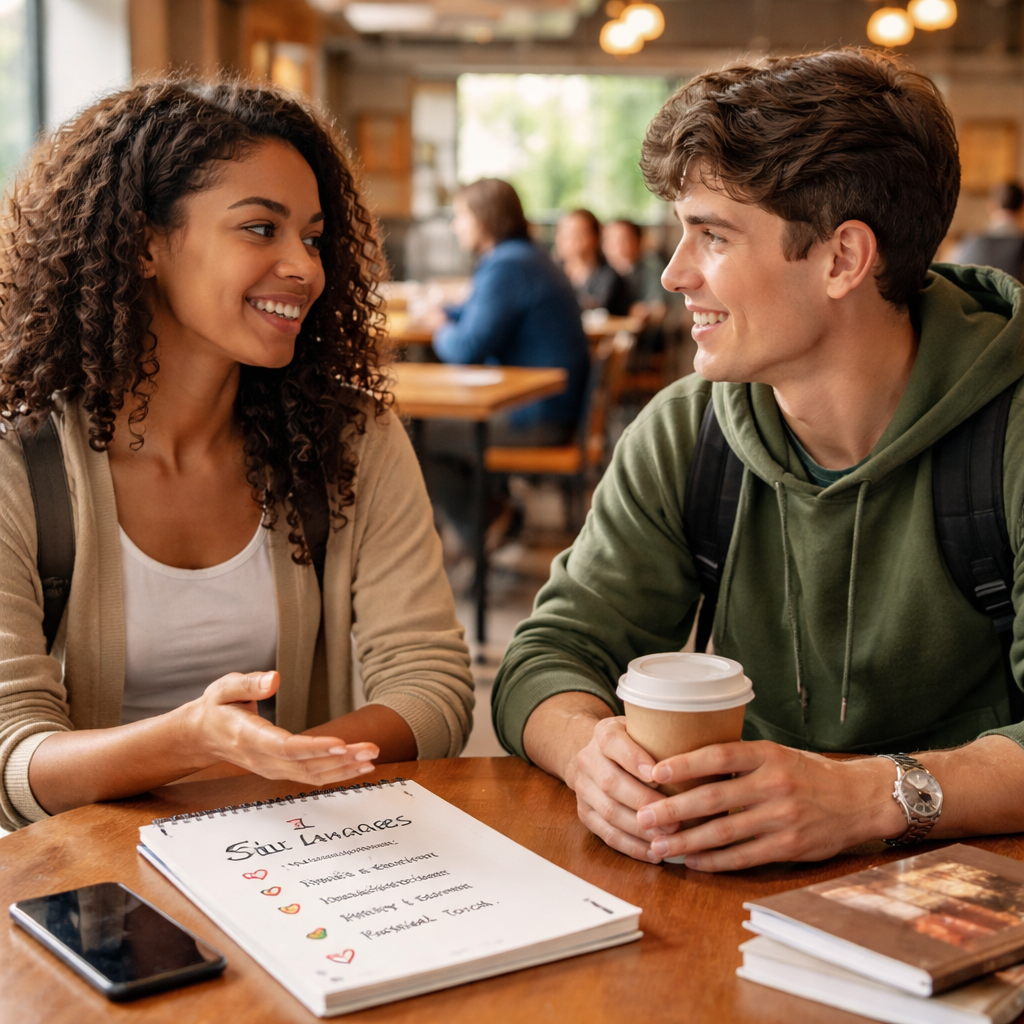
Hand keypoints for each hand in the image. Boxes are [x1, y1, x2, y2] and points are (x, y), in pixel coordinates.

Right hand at [183, 671, 379, 786]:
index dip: (313, 748)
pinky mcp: (280, 770)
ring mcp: (271, 769)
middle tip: (370, 750)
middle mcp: (262, 759)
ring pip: (310, 774)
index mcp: (248, 737)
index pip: (284, 747)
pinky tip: (359, 767)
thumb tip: (275, 678)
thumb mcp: (224, 688)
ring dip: (344, 769)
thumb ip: (248, 684)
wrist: (201, 736)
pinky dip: (336, 774)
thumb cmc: (216, 708)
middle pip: (304, 764)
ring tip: (371, 758)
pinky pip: (310, 776)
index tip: (340, 744)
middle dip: (340, 760)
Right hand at [569, 715, 680, 862]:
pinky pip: (606, 834)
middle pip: (611, 783)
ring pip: (609, 812)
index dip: (634, 759)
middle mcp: (588, 759)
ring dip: (640, 830)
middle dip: (644, 803)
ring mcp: (583, 788)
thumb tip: (714, 755)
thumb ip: (666, 737)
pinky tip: (654, 853)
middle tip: (675, 819)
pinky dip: (631, 846)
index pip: (613, 743)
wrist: (596, 755)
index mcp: (604, 733)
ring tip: (668, 840)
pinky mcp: (584, 813)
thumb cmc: (634, 743)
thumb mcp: (644, 729)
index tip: (657, 774)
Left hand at [634, 741, 903, 870]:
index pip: (717, 756)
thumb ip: (740, 761)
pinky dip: (714, 861)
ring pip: (723, 832)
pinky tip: (691, 860)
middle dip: (672, 810)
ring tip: (658, 845)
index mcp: (766, 755)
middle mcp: (773, 784)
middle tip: (643, 817)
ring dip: (686, 840)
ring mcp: (782, 817)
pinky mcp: (790, 846)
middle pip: (713, 798)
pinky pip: (743, 856)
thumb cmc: (809, 774)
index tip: (652, 772)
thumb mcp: (777, 755)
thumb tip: (688, 764)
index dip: (683, 764)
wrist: (860, 799)